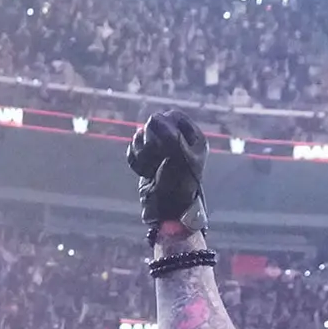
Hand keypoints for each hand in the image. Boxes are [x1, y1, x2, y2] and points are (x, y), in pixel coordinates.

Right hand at [127, 110, 208, 235]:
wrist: (168, 212)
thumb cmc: (181, 186)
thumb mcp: (180, 158)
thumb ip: (169, 135)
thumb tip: (153, 117)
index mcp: (193, 139)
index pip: (174, 116)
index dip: (163, 123)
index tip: (159, 135)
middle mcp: (178, 143)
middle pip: (154, 124)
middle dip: (150, 139)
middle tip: (155, 152)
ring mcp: (161, 152)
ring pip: (141, 138)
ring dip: (142, 152)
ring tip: (151, 167)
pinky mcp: (147, 162)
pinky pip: (133, 151)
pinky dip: (136, 161)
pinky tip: (144, 172)